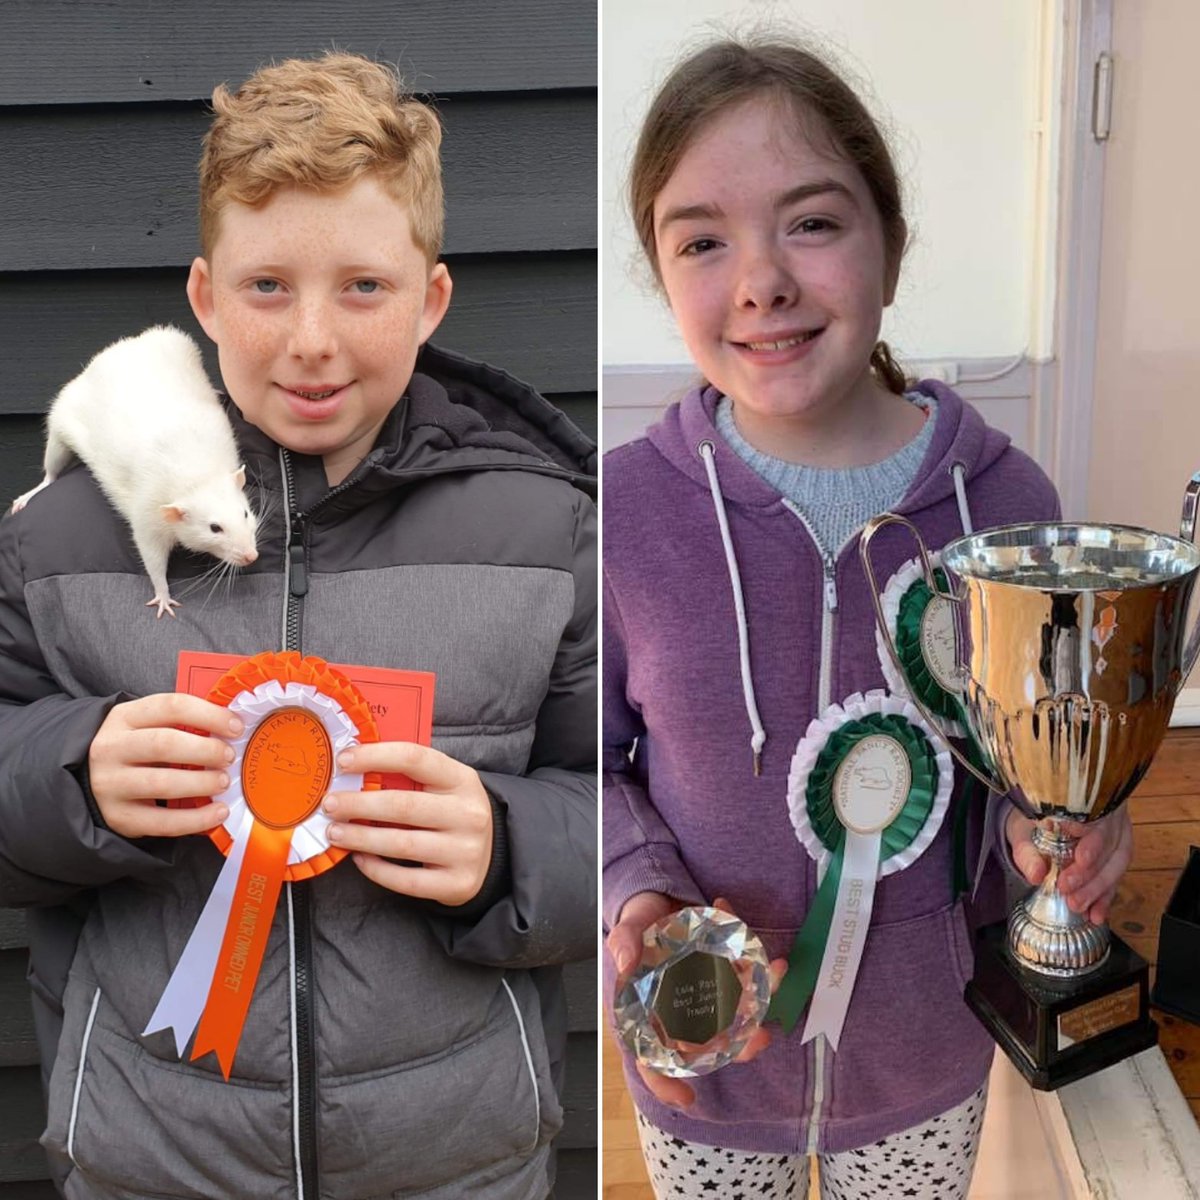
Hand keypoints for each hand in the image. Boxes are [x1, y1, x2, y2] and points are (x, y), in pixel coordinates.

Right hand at [88, 693, 238, 837]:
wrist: (86, 778)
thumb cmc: (135, 748)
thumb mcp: (146, 724)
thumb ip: (181, 722)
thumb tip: (233, 726)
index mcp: (124, 717)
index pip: (171, 706)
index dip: (209, 715)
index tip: (237, 727)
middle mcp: (111, 748)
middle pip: (164, 744)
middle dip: (205, 750)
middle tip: (229, 756)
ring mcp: (110, 785)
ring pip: (161, 783)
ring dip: (201, 783)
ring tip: (224, 781)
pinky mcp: (118, 817)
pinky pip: (161, 822)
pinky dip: (196, 819)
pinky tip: (218, 812)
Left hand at [323, 742, 492, 905]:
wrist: (494, 853)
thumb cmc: (454, 811)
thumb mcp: (446, 785)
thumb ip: (410, 775)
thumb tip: (353, 768)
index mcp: (462, 780)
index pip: (415, 758)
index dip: (375, 757)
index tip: (343, 761)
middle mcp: (468, 814)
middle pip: (403, 805)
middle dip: (358, 804)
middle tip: (329, 804)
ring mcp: (465, 851)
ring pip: (401, 844)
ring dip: (360, 838)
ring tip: (335, 832)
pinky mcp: (457, 884)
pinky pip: (406, 880)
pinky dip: (377, 870)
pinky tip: (359, 859)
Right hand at [606, 892, 786, 1108]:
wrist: (658, 901)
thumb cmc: (637, 926)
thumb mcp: (625, 930)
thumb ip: (623, 943)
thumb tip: (626, 962)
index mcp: (653, 1014)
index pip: (653, 1061)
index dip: (666, 1085)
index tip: (688, 1098)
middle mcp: (686, 1011)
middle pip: (712, 1044)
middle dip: (742, 1045)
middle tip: (760, 1038)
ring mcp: (711, 991)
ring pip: (740, 1010)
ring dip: (763, 996)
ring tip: (776, 972)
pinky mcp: (729, 967)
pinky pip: (747, 968)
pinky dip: (753, 949)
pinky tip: (746, 929)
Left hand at [1006, 806, 1133, 924]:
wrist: (1036, 824)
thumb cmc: (1031, 823)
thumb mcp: (1021, 832)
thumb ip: (1027, 852)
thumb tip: (1036, 875)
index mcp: (1085, 800)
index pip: (1098, 819)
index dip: (1092, 842)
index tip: (1080, 860)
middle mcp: (1107, 815)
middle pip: (1111, 845)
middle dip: (1091, 874)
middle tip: (1070, 892)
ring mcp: (1115, 835)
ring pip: (1117, 863)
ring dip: (1100, 889)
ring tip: (1081, 908)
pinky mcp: (1115, 856)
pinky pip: (1115, 877)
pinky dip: (1105, 898)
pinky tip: (1096, 915)